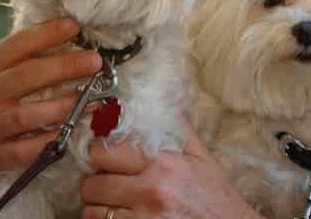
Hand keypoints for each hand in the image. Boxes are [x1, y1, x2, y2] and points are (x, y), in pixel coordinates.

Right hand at [0, 17, 101, 189]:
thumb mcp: (1, 78)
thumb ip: (27, 59)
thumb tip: (71, 34)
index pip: (16, 45)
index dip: (46, 34)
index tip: (75, 26)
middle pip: (25, 76)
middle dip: (64, 66)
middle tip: (95, 60)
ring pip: (28, 113)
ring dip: (64, 105)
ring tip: (93, 98)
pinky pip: (27, 149)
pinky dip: (50, 139)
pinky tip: (73, 132)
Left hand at [80, 120, 262, 218]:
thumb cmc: (217, 199)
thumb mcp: (202, 158)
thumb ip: (177, 129)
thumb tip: (156, 102)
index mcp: (164, 164)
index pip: (105, 151)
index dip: (97, 152)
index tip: (100, 154)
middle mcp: (151, 192)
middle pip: (92, 182)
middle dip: (94, 180)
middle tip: (103, 179)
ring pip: (92, 210)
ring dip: (98, 205)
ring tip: (112, 201)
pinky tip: (120, 215)